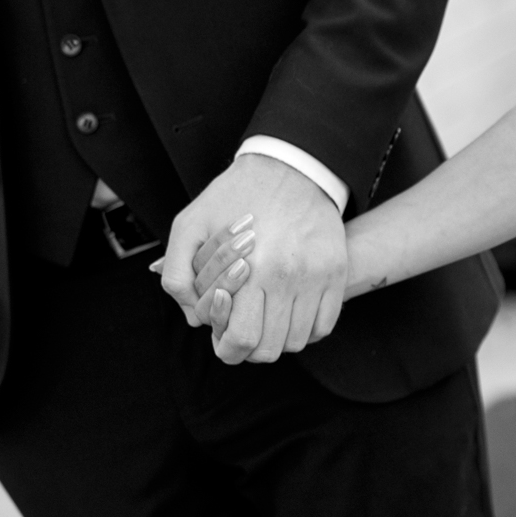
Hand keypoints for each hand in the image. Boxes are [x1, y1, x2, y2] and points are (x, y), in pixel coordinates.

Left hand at [158, 155, 347, 363]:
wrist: (290, 166)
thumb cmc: (236, 196)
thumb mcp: (190, 224)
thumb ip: (179, 273)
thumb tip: (194, 318)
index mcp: (252, 268)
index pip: (243, 340)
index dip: (229, 349)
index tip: (225, 340)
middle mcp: (289, 276)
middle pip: (271, 348)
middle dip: (250, 346)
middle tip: (243, 325)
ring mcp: (318, 276)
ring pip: (298, 341)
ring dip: (278, 337)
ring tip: (265, 314)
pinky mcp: (336, 271)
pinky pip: (323, 326)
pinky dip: (305, 328)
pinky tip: (289, 309)